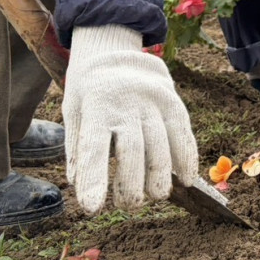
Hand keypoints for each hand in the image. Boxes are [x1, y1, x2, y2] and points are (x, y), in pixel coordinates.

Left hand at [64, 25, 198, 213]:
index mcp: (95, 106)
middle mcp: (126, 102)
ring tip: (154, 196)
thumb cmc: (89, 92)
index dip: (94, 178)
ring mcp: (152, 101)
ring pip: (160, 146)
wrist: (115, 51)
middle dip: (132, 185)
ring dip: (159, 178)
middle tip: (130, 205)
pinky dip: (186, 158)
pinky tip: (185, 179)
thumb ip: (77, 148)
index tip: (91, 208)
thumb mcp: (73, 112)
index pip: (94, 148)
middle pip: (132, 151)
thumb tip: (77, 183)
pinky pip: (183, 133)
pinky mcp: (172, 102)